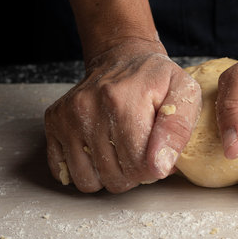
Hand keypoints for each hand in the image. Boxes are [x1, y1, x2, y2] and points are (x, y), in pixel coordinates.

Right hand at [44, 39, 200, 192]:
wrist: (121, 57)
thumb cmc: (155, 79)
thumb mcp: (184, 93)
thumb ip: (178, 130)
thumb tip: (161, 167)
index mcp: (123, 101)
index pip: (139, 167)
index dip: (154, 167)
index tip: (158, 150)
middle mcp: (88, 108)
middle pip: (115, 178)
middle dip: (132, 173)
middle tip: (138, 149)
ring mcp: (67, 116)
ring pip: (88, 181)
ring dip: (107, 175)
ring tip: (119, 151)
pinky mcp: (54, 122)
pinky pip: (64, 171)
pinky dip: (83, 169)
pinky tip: (97, 150)